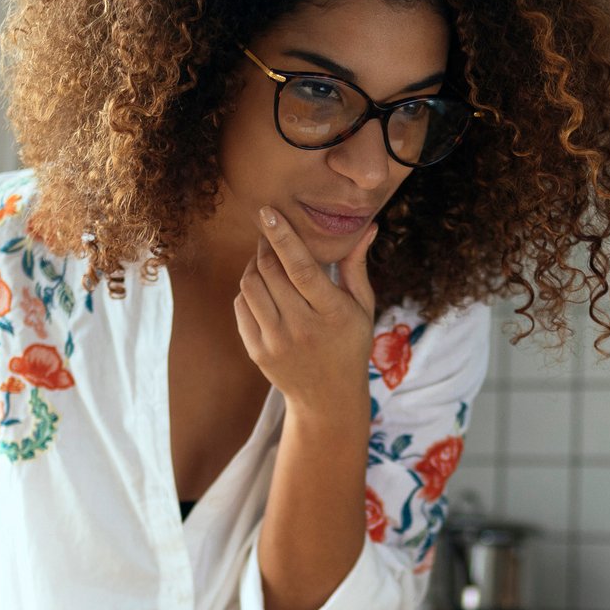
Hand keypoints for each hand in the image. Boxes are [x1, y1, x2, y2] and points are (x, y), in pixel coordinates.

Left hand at [234, 206, 377, 409]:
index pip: (301, 268)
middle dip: (266, 245)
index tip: (268, 212)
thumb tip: (368, 226)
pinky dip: (247, 290)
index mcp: (333, 313)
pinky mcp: (257, 351)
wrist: (328, 397)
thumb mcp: (362, 308)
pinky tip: (262, 288)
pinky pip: (241, 306)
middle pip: (271, 272)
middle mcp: (302, 328)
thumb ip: (357, 266)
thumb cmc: (349, 344)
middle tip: (270, 233)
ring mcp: (277, 342)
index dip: (282, 237)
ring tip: (266, 259)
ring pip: (250, 286)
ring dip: (254, 264)